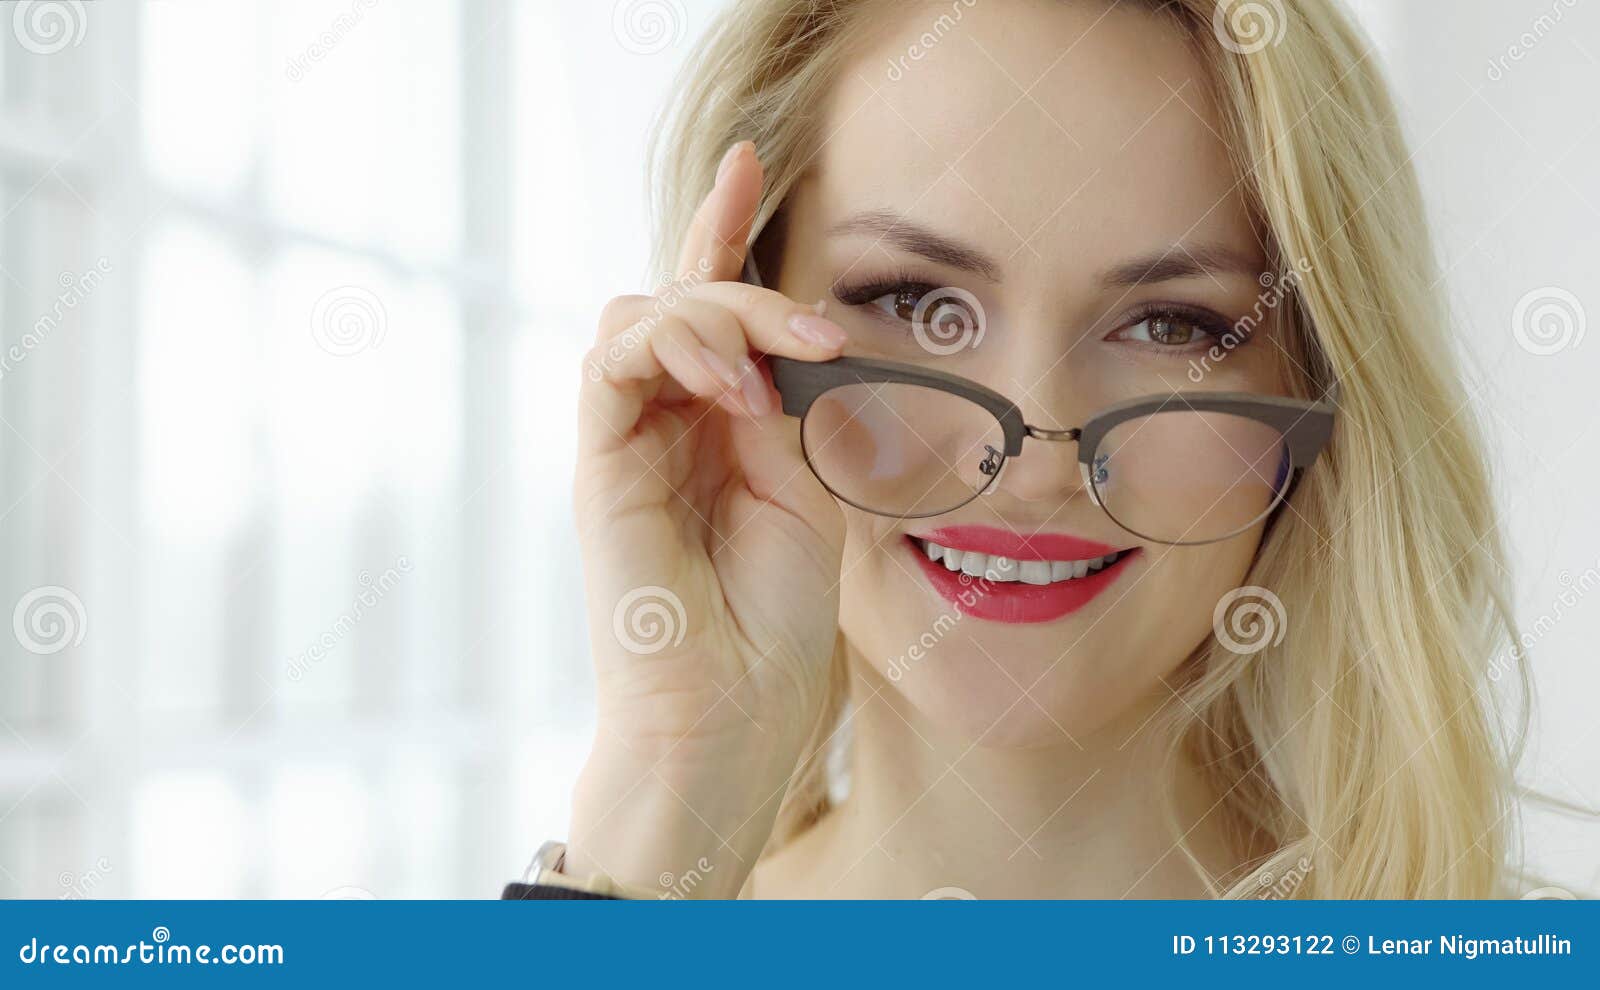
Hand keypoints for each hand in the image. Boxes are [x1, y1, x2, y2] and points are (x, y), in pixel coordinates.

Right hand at [567, 141, 847, 897]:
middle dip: (744, 282)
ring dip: (715, 317)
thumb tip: (779, 339)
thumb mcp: (805, 491)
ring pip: (642, 316)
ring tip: (770, 373)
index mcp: (714, 428)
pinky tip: (729, 389)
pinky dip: (675, 350)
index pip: (710, 308)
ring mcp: (625, 439)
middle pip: (680, 299)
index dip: (722, 231)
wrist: (731, 710)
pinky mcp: (598, 461)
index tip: (750, 163)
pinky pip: (612, 361)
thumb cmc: (773, 620)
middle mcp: (663, 422)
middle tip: (817, 332)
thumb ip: (783, 407)